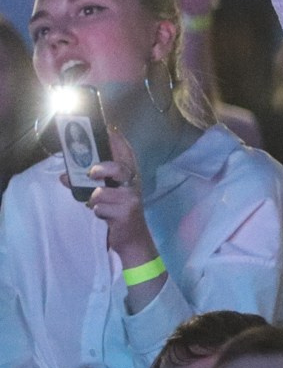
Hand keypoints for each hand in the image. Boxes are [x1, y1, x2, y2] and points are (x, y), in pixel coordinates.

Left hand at [69, 128, 156, 267]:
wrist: (132, 238)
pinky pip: (100, 209)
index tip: (109, 129)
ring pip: (103, 193)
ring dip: (94, 200)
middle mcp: (133, 185)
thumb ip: (88, 184)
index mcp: (129, 177)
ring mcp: (131, 199)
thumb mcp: (107, 195)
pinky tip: (104, 216)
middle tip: (91, 172)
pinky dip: (97, 213)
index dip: (119, 141)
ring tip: (96, 205)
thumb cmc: (117, 211)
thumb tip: (63, 176)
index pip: (127, 154)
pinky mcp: (126, 213)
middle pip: (120, 168)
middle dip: (103, 168)